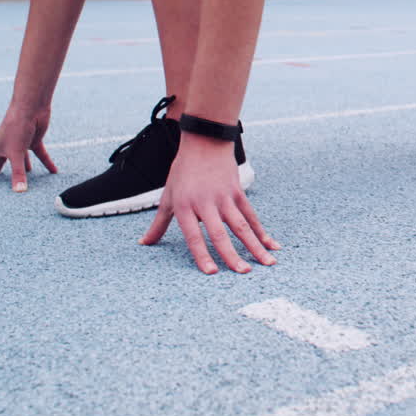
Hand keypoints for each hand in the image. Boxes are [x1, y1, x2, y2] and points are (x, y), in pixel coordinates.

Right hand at [0, 105, 57, 191]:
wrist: (31, 108)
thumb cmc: (16, 127)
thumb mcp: (16, 153)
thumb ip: (18, 173)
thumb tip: (19, 191)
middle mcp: (6, 147)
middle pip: (0, 162)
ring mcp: (20, 144)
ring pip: (21, 160)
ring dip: (23, 170)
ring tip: (24, 182)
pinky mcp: (33, 140)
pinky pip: (40, 154)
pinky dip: (47, 163)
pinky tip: (54, 171)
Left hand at [140, 133, 279, 273]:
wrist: (205, 143)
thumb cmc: (183, 172)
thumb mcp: (168, 197)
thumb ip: (158, 223)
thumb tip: (144, 243)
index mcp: (185, 206)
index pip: (193, 235)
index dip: (202, 254)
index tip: (211, 272)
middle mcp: (205, 203)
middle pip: (220, 233)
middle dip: (232, 255)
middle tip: (243, 273)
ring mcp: (224, 198)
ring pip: (241, 226)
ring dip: (255, 246)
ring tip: (267, 264)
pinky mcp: (238, 193)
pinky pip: (251, 216)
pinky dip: (262, 232)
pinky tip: (272, 245)